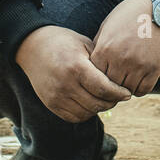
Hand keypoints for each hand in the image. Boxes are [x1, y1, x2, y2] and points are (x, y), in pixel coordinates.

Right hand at [15, 25, 132, 122]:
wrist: (32, 46)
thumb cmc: (63, 42)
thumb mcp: (85, 44)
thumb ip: (101, 62)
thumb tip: (121, 78)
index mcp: (76, 67)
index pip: (104, 88)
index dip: (119, 93)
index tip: (127, 93)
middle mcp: (65, 84)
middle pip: (97, 103)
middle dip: (112, 102)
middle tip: (118, 96)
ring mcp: (56, 96)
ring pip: (86, 113)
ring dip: (99, 109)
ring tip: (105, 99)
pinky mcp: (50, 104)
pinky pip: (73, 117)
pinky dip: (86, 113)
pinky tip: (90, 103)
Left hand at [90, 0, 159, 96]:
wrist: (157, 10)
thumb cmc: (129, 16)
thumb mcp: (107, 26)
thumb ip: (99, 46)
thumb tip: (91, 65)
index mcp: (105, 49)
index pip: (95, 76)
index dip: (97, 78)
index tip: (101, 77)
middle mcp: (121, 59)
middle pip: (110, 86)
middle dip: (110, 86)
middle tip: (113, 84)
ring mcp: (139, 65)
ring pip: (127, 90)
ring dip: (125, 88)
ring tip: (126, 82)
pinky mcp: (154, 68)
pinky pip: (144, 90)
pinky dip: (140, 89)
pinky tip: (138, 81)